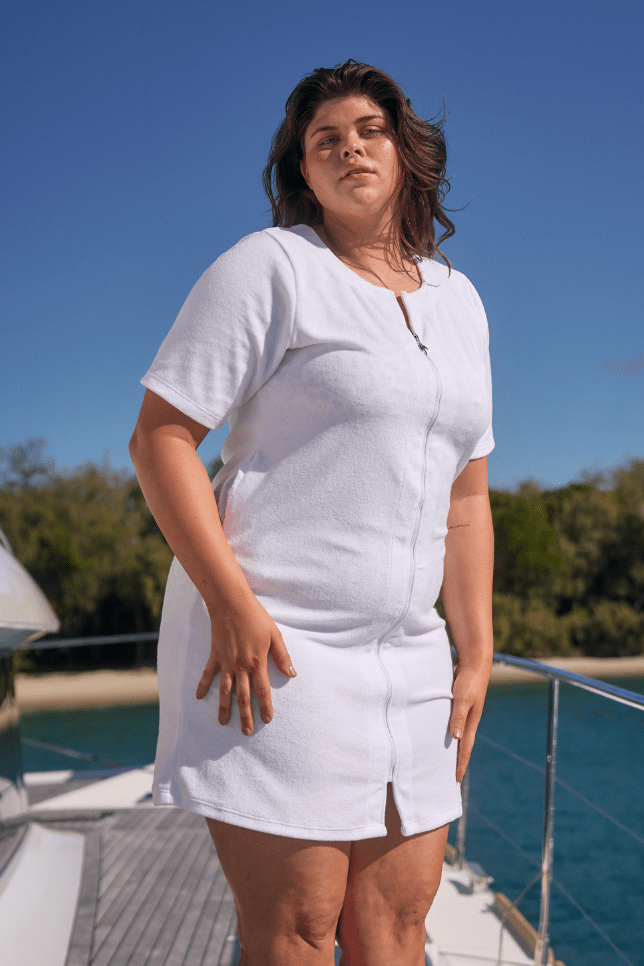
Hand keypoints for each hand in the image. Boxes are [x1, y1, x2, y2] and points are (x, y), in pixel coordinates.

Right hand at [195, 590, 295, 735]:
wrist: (231, 604)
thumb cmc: (256, 618)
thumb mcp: (274, 635)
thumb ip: (282, 656)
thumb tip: (291, 674)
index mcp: (257, 663)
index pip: (262, 691)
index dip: (265, 707)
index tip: (266, 720)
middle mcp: (241, 667)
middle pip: (243, 697)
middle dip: (245, 716)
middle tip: (246, 732)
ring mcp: (226, 663)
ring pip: (225, 691)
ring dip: (225, 709)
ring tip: (223, 723)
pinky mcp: (215, 656)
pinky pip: (208, 675)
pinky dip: (203, 686)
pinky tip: (199, 698)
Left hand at [448, 663, 490, 782]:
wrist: (475, 663)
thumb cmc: (469, 681)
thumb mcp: (462, 699)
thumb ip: (458, 717)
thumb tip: (455, 738)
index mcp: (471, 723)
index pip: (464, 749)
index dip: (460, 765)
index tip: (455, 781)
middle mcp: (468, 721)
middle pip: (461, 746)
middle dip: (456, 762)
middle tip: (448, 778)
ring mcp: (464, 714)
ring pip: (456, 736)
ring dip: (451, 749)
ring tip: (443, 761)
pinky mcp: (459, 706)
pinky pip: (453, 725)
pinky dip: (449, 734)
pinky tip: (441, 735)